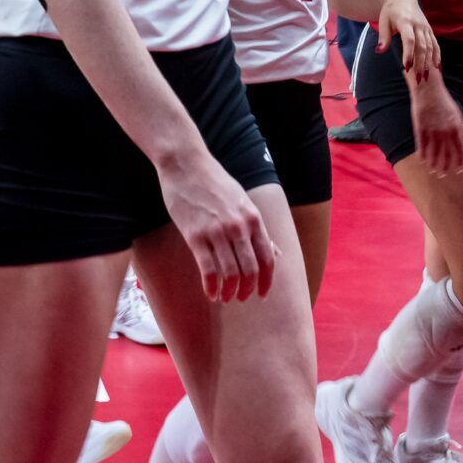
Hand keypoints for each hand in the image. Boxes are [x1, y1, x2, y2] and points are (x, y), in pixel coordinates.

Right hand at [156, 152, 276, 301]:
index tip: (262, 294)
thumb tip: (277, 252)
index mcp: (253, 218)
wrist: (186, 164)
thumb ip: (258, 228)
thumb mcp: (243, 201)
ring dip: (229, 292)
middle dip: (248, 290)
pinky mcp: (195, 235)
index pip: (267, 258)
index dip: (267, 281)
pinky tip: (210, 294)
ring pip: (230, 273)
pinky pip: (208, 270)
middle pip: (250, 269)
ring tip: (225, 298)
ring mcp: (217, 231)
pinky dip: (211, 287)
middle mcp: (238, 226)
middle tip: (242, 298)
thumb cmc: (214, 183)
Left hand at [375, 0, 439, 83]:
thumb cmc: (390, 11)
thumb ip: (383, 37)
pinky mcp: (429, 30)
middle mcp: (418, 25)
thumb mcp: (383, 21)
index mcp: (405, 22)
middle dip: (420, 64)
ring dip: (429, 63)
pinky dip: (437, 55)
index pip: (409, 40)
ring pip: (430, 47)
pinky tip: (437, 67)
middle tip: (417, 79)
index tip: (406, 68)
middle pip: (421, 46)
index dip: (409, 54)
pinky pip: (435, 44)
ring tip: (425, 77)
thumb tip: (379, 51)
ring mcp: (425, 28)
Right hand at [408, 72, 462, 176]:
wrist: (428, 90)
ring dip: (433, 164)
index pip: (460, 150)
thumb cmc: (444, 101)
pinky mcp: (421, 128)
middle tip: (443, 175)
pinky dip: (422, 154)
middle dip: (446, 167)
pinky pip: (422, 145)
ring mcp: (432, 130)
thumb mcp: (457, 113)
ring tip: (433, 171)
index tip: (459, 171)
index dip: (460, 162)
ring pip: (434, 152)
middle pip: (447, 154)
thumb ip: (462, 128)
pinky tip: (422, 161)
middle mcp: (445, 131)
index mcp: (456, 128)